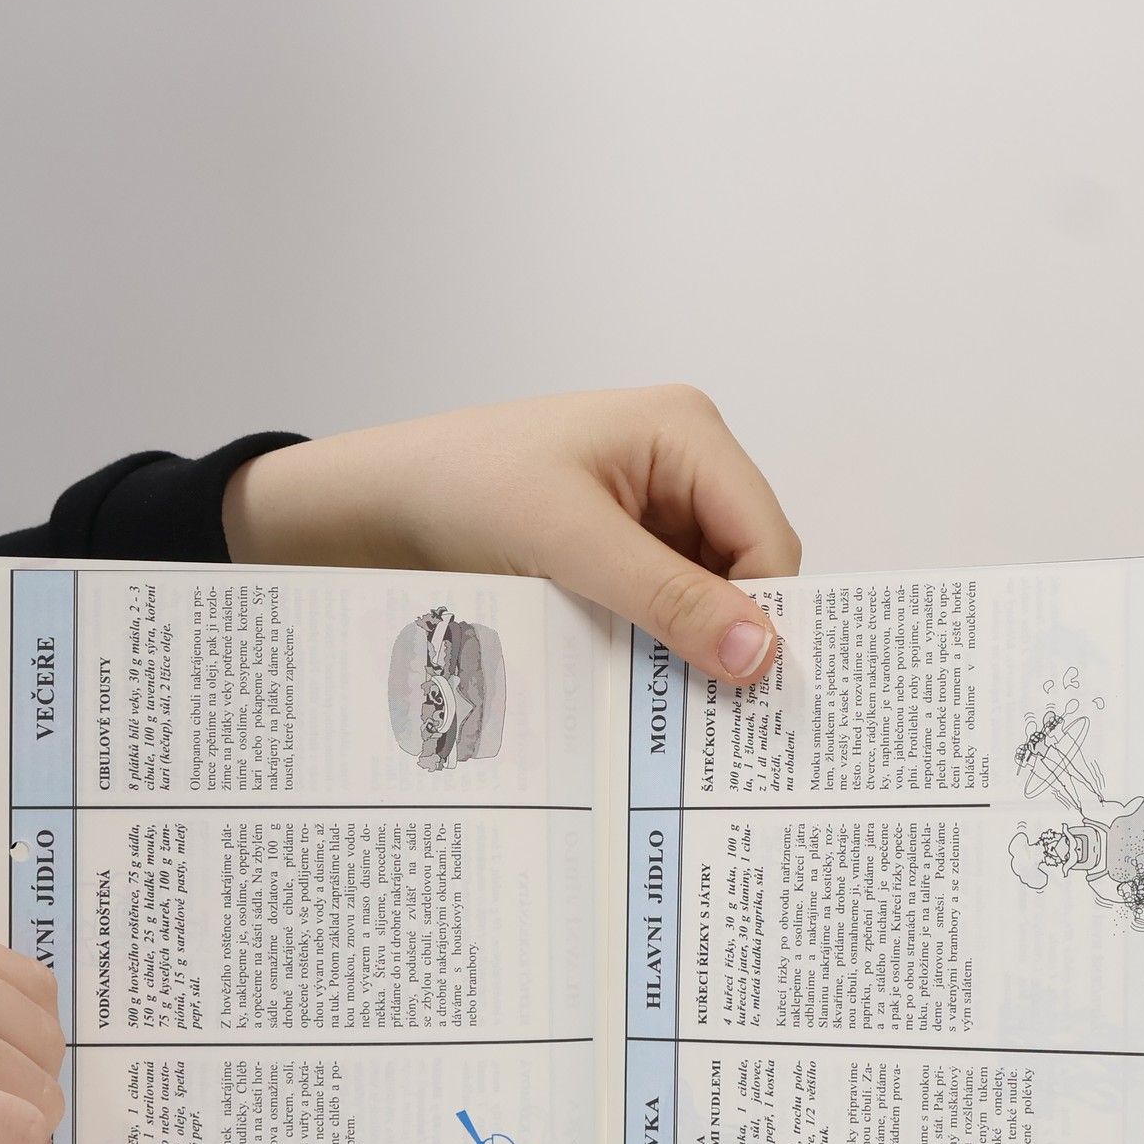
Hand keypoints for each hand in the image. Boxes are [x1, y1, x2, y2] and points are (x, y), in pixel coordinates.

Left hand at [223, 387, 802, 683]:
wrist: (375, 505)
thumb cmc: (461, 488)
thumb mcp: (569, 543)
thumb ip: (669, 597)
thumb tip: (759, 653)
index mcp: (686, 431)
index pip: (768, 536)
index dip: (768, 614)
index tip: (751, 692)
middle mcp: (682, 463)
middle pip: (746, 568)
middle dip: (728, 634)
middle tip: (710, 712)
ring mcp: (652, 506)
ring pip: (708, 595)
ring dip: (688, 645)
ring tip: (663, 700)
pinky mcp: (620, 545)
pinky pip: (665, 604)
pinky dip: (655, 643)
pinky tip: (633, 680)